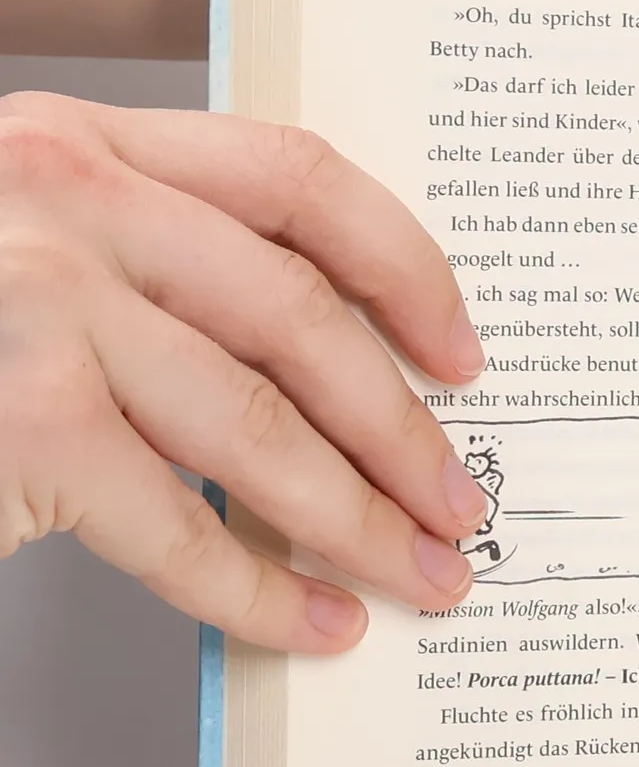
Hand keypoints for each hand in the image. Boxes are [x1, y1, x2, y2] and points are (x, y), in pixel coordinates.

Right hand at [0, 93, 487, 650]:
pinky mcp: (18, 423)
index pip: (301, 182)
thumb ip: (158, 267)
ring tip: (421, 575)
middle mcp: (67, 202)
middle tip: (460, 502)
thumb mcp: (26, 239)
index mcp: (87, 145)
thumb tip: (328, 378)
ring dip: (360, 519)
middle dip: (404, 432)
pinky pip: (178, 528)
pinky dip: (258, 590)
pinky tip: (312, 621)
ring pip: (260, 430)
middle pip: (304, 322)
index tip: (465, 353)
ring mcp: (37, 310)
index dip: (408, 270)